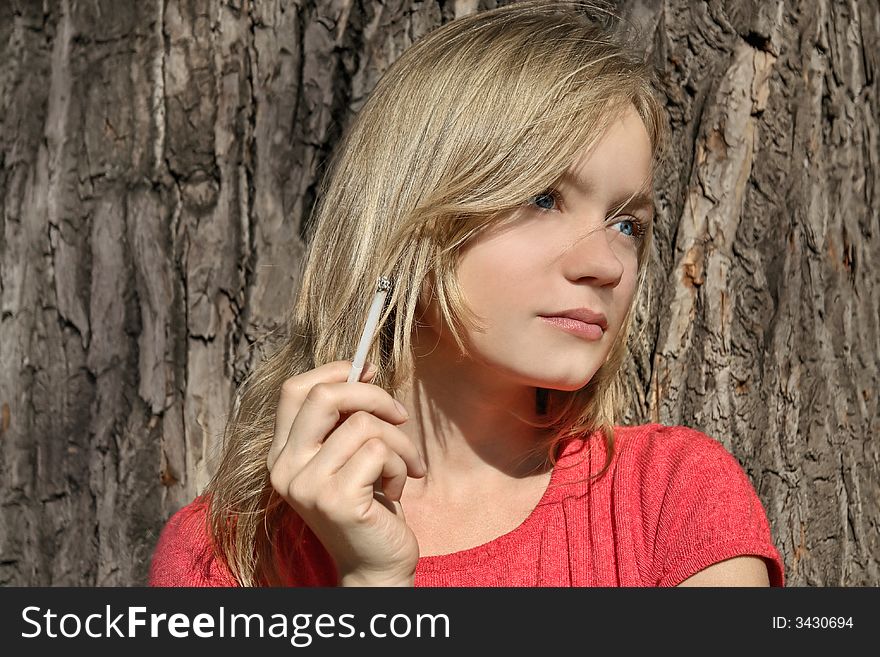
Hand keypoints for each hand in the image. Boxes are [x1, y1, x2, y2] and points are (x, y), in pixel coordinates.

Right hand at [267, 360, 425, 585]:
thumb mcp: (349, 456)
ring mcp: (308, 486)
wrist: (377, 565)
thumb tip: (362, 367)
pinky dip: (401, 465)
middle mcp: (285, 469)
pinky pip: (379, 452)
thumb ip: (344, 420)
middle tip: (399, 415)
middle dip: (372, 395)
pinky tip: (398, 488)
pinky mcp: (337, 501)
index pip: (294, 390)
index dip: (334, 371)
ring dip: (399, 442)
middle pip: (323, 396)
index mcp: (283, 454)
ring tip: (405, 467)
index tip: (369, 372)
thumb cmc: (369, 505)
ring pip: (364, 425)